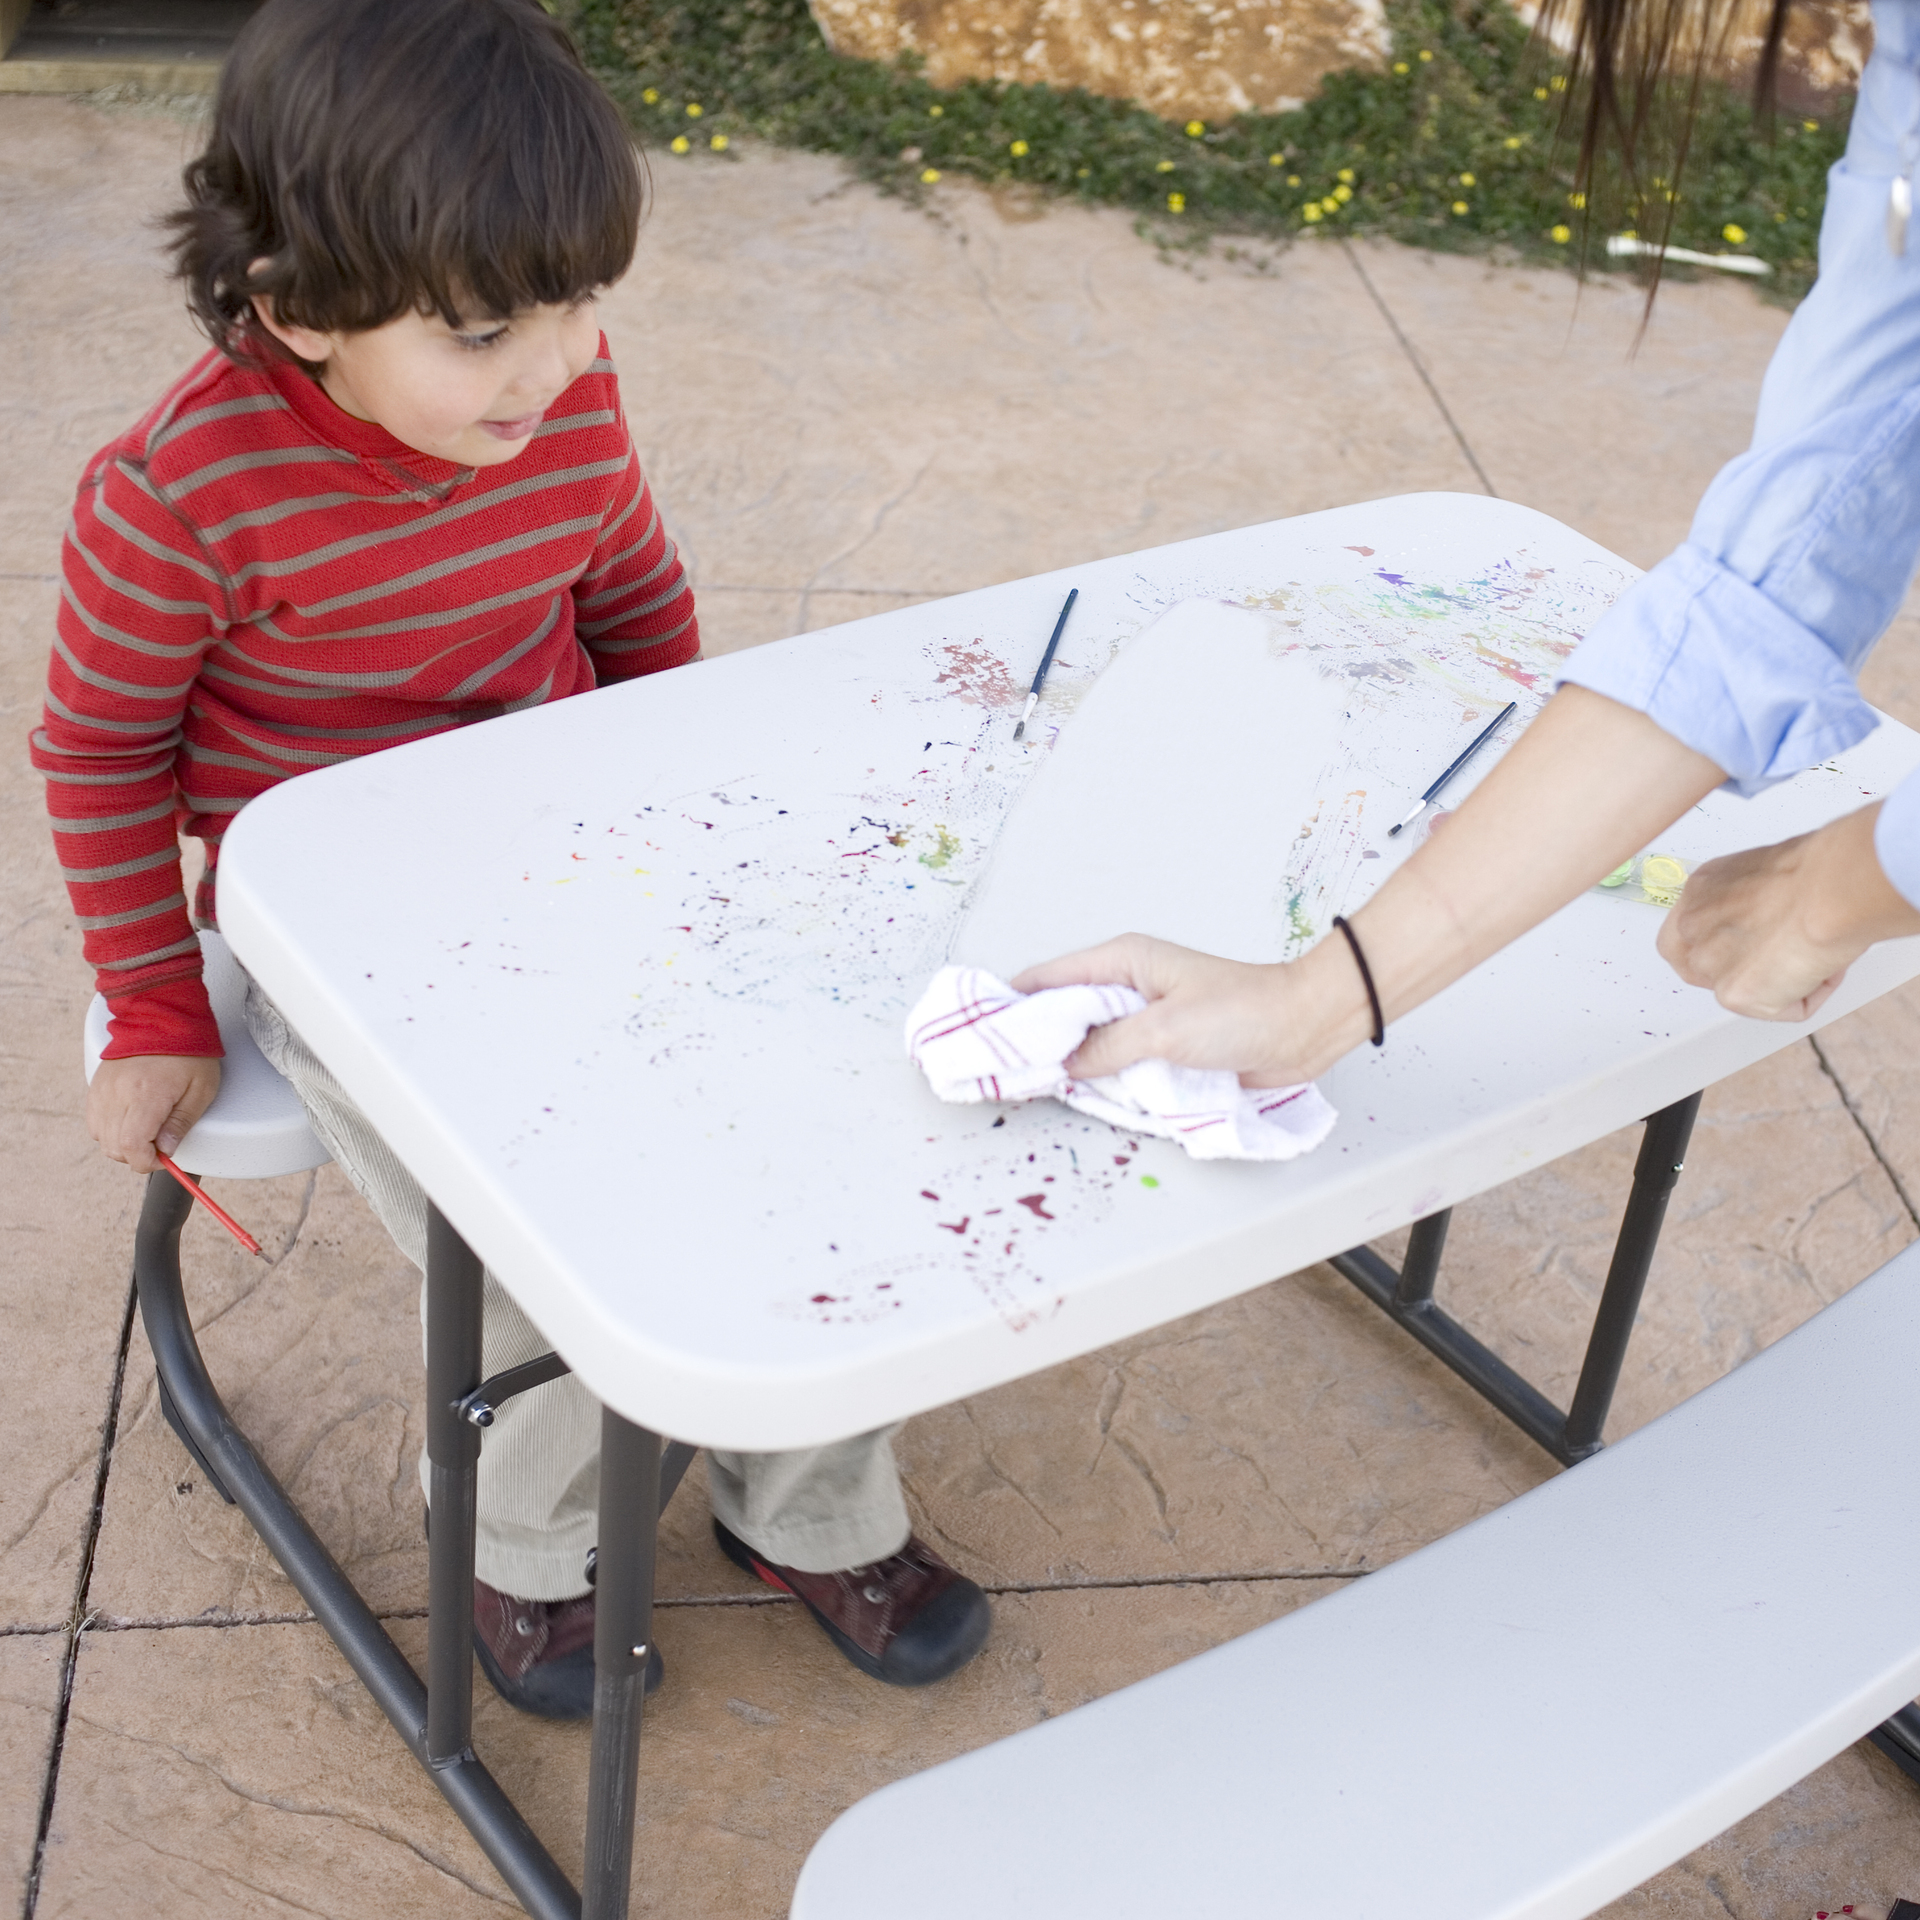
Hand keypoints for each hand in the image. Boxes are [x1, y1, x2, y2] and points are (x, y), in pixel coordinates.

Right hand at [87, 1055, 221, 1171]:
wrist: (162, 1017)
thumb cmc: (188, 1051)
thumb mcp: (201, 1089)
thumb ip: (182, 1123)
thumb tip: (167, 1150)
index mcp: (146, 1095)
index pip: (132, 1146)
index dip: (147, 1162)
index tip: (164, 1158)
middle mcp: (117, 1094)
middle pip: (114, 1147)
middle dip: (138, 1155)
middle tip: (160, 1146)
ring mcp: (103, 1090)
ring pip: (101, 1137)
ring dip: (122, 1144)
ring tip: (147, 1131)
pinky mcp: (96, 1085)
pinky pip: (94, 1121)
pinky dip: (109, 1129)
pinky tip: (131, 1120)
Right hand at [1011, 933, 1364, 1086]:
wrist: (1303, 1029)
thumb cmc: (1244, 1013)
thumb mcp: (1165, 1030)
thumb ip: (1107, 1047)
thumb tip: (1063, 1064)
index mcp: (1123, 960)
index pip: (1048, 978)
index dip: (1011, 1003)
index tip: (979, 1031)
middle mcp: (1128, 986)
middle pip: (1062, 1012)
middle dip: (1034, 1040)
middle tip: (999, 1071)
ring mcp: (1144, 1019)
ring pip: (1087, 1043)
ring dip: (1069, 1065)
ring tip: (1029, 1087)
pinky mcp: (1162, 1048)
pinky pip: (1117, 1064)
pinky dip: (1100, 1079)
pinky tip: (1080, 1096)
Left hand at [1657, 804, 1919, 1020]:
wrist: (1832, 888)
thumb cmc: (1819, 869)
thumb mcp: (1766, 873)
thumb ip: (1751, 901)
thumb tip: (1771, 916)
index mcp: (1699, 891)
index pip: (1689, 932)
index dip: (1724, 945)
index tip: (1753, 944)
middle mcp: (1692, 926)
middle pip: (1707, 968)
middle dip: (1748, 970)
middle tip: (1788, 957)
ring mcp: (1709, 963)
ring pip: (1747, 990)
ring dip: (1787, 979)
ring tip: (1814, 949)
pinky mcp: (1735, 995)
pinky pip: (1785, 1008)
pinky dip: (1813, 993)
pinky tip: (1823, 963)